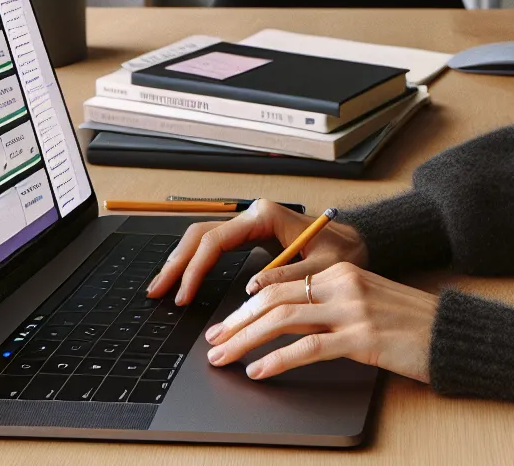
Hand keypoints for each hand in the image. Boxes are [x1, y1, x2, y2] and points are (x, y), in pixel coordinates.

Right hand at [146, 199, 367, 306]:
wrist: (358, 244)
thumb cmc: (345, 252)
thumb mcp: (325, 267)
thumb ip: (290, 276)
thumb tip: (252, 289)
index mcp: (264, 216)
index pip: (216, 241)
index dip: (195, 270)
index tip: (184, 297)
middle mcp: (252, 216)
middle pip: (200, 236)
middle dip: (176, 264)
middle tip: (155, 292)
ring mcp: (250, 226)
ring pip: (203, 238)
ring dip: (180, 262)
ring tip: (161, 288)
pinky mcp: (252, 237)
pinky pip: (215, 247)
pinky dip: (195, 263)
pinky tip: (184, 280)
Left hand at [202, 262, 438, 381]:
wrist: (450, 334)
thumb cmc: (409, 323)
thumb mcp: (366, 302)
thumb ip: (329, 305)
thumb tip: (284, 324)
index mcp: (341, 272)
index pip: (280, 284)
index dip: (246, 306)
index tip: (225, 324)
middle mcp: (344, 284)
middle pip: (274, 299)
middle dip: (236, 323)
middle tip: (214, 342)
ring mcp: (353, 310)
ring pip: (284, 320)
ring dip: (246, 340)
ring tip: (224, 357)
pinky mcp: (363, 338)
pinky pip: (309, 349)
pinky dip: (278, 360)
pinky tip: (259, 370)